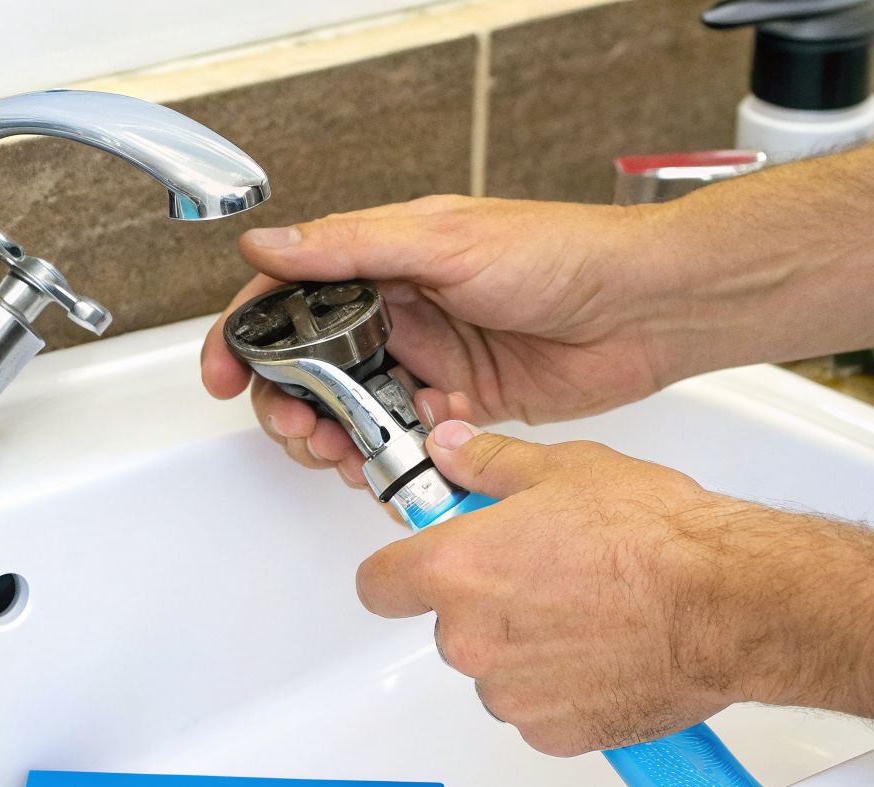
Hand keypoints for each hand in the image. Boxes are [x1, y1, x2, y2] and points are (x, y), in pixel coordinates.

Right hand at [201, 131, 873, 491]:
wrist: (649, 308)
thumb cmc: (565, 253)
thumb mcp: (445, 238)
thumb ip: (350, 247)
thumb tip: (266, 246)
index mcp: (387, 262)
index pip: (292, 298)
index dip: (248, 335)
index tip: (224, 373)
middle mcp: (404, 313)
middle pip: (313, 368)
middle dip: (291, 403)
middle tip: (298, 429)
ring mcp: (433, 362)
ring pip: (355, 412)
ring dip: (337, 437)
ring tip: (340, 455)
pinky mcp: (466, 409)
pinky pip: (408, 442)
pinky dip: (393, 457)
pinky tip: (398, 461)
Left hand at [354, 421, 873, 755]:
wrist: (728, 602)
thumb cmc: (656, 537)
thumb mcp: (564, 471)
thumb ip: (488, 466)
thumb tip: (450, 451)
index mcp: (456, 570)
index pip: (378, 584)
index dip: (402, 572)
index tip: (427, 562)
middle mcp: (471, 639)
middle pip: (450, 627)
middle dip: (487, 605)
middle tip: (547, 577)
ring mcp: (511, 693)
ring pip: (497, 672)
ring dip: (528, 650)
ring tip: (590, 614)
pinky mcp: (555, 734)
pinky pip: (541, 711)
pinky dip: (565, 692)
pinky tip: (608, 654)